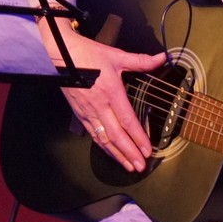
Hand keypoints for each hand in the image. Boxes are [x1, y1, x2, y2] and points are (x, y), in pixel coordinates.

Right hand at [40, 18, 165, 172]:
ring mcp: (88, 112)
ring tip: (129, 166)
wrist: (61, 55)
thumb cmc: (89, 55)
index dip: (138, 137)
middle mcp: (99, 106)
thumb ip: (141, 60)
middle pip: (116, 135)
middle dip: (130, 153)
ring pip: (104, 139)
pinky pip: (93, 134)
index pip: (127, 120)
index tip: (148, 150)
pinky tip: (112, 153)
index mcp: (111, 92)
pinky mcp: (80, 114)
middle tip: (141, 166)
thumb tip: (162, 58)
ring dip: (117, 154)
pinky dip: (104, 147)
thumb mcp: (116, 56)